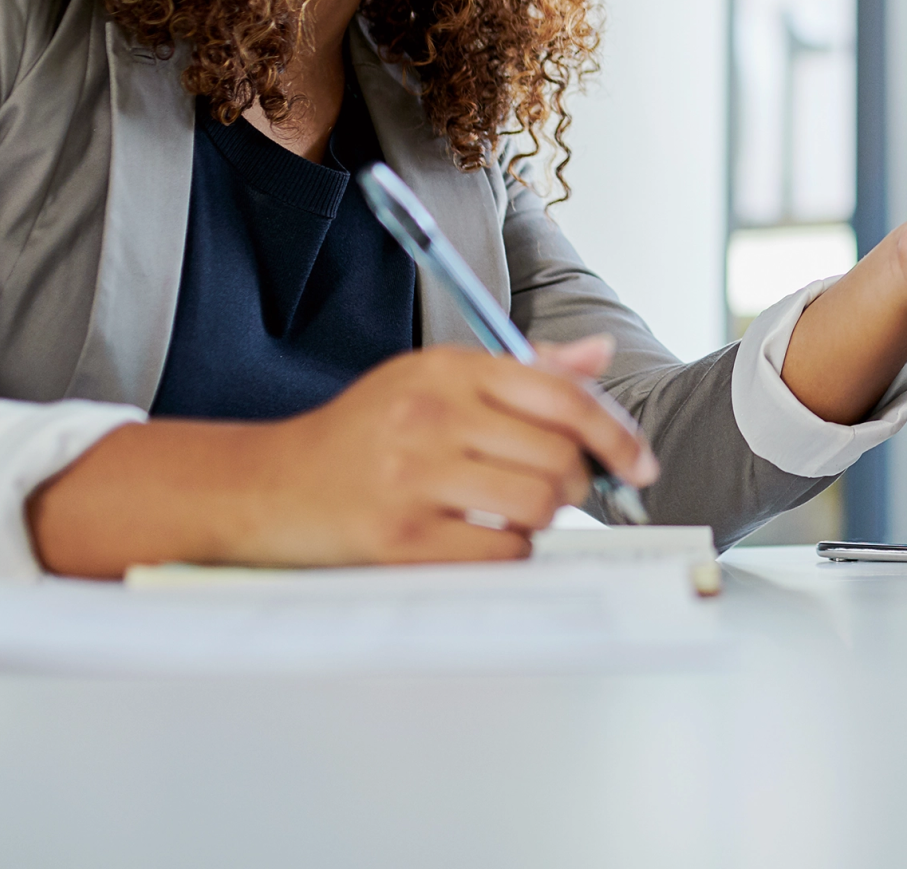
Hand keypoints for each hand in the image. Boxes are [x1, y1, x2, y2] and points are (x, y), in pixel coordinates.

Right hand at [28, 336, 658, 576]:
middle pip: (558, 454)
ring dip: (542, 518)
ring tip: (512, 511)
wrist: (268, 485)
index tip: (639, 462)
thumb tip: (598, 355)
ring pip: (536, 504)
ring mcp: (412, 476)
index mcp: (448, 368)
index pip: (561, 395)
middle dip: (577, 482)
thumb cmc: (361, 433)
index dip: (616, 433)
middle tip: (559, 490)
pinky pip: (499, 551)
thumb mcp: (434, 379)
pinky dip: (508, 552)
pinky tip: (482, 538)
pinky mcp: (398, 537)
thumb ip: (522, 369)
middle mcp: (430, 414)